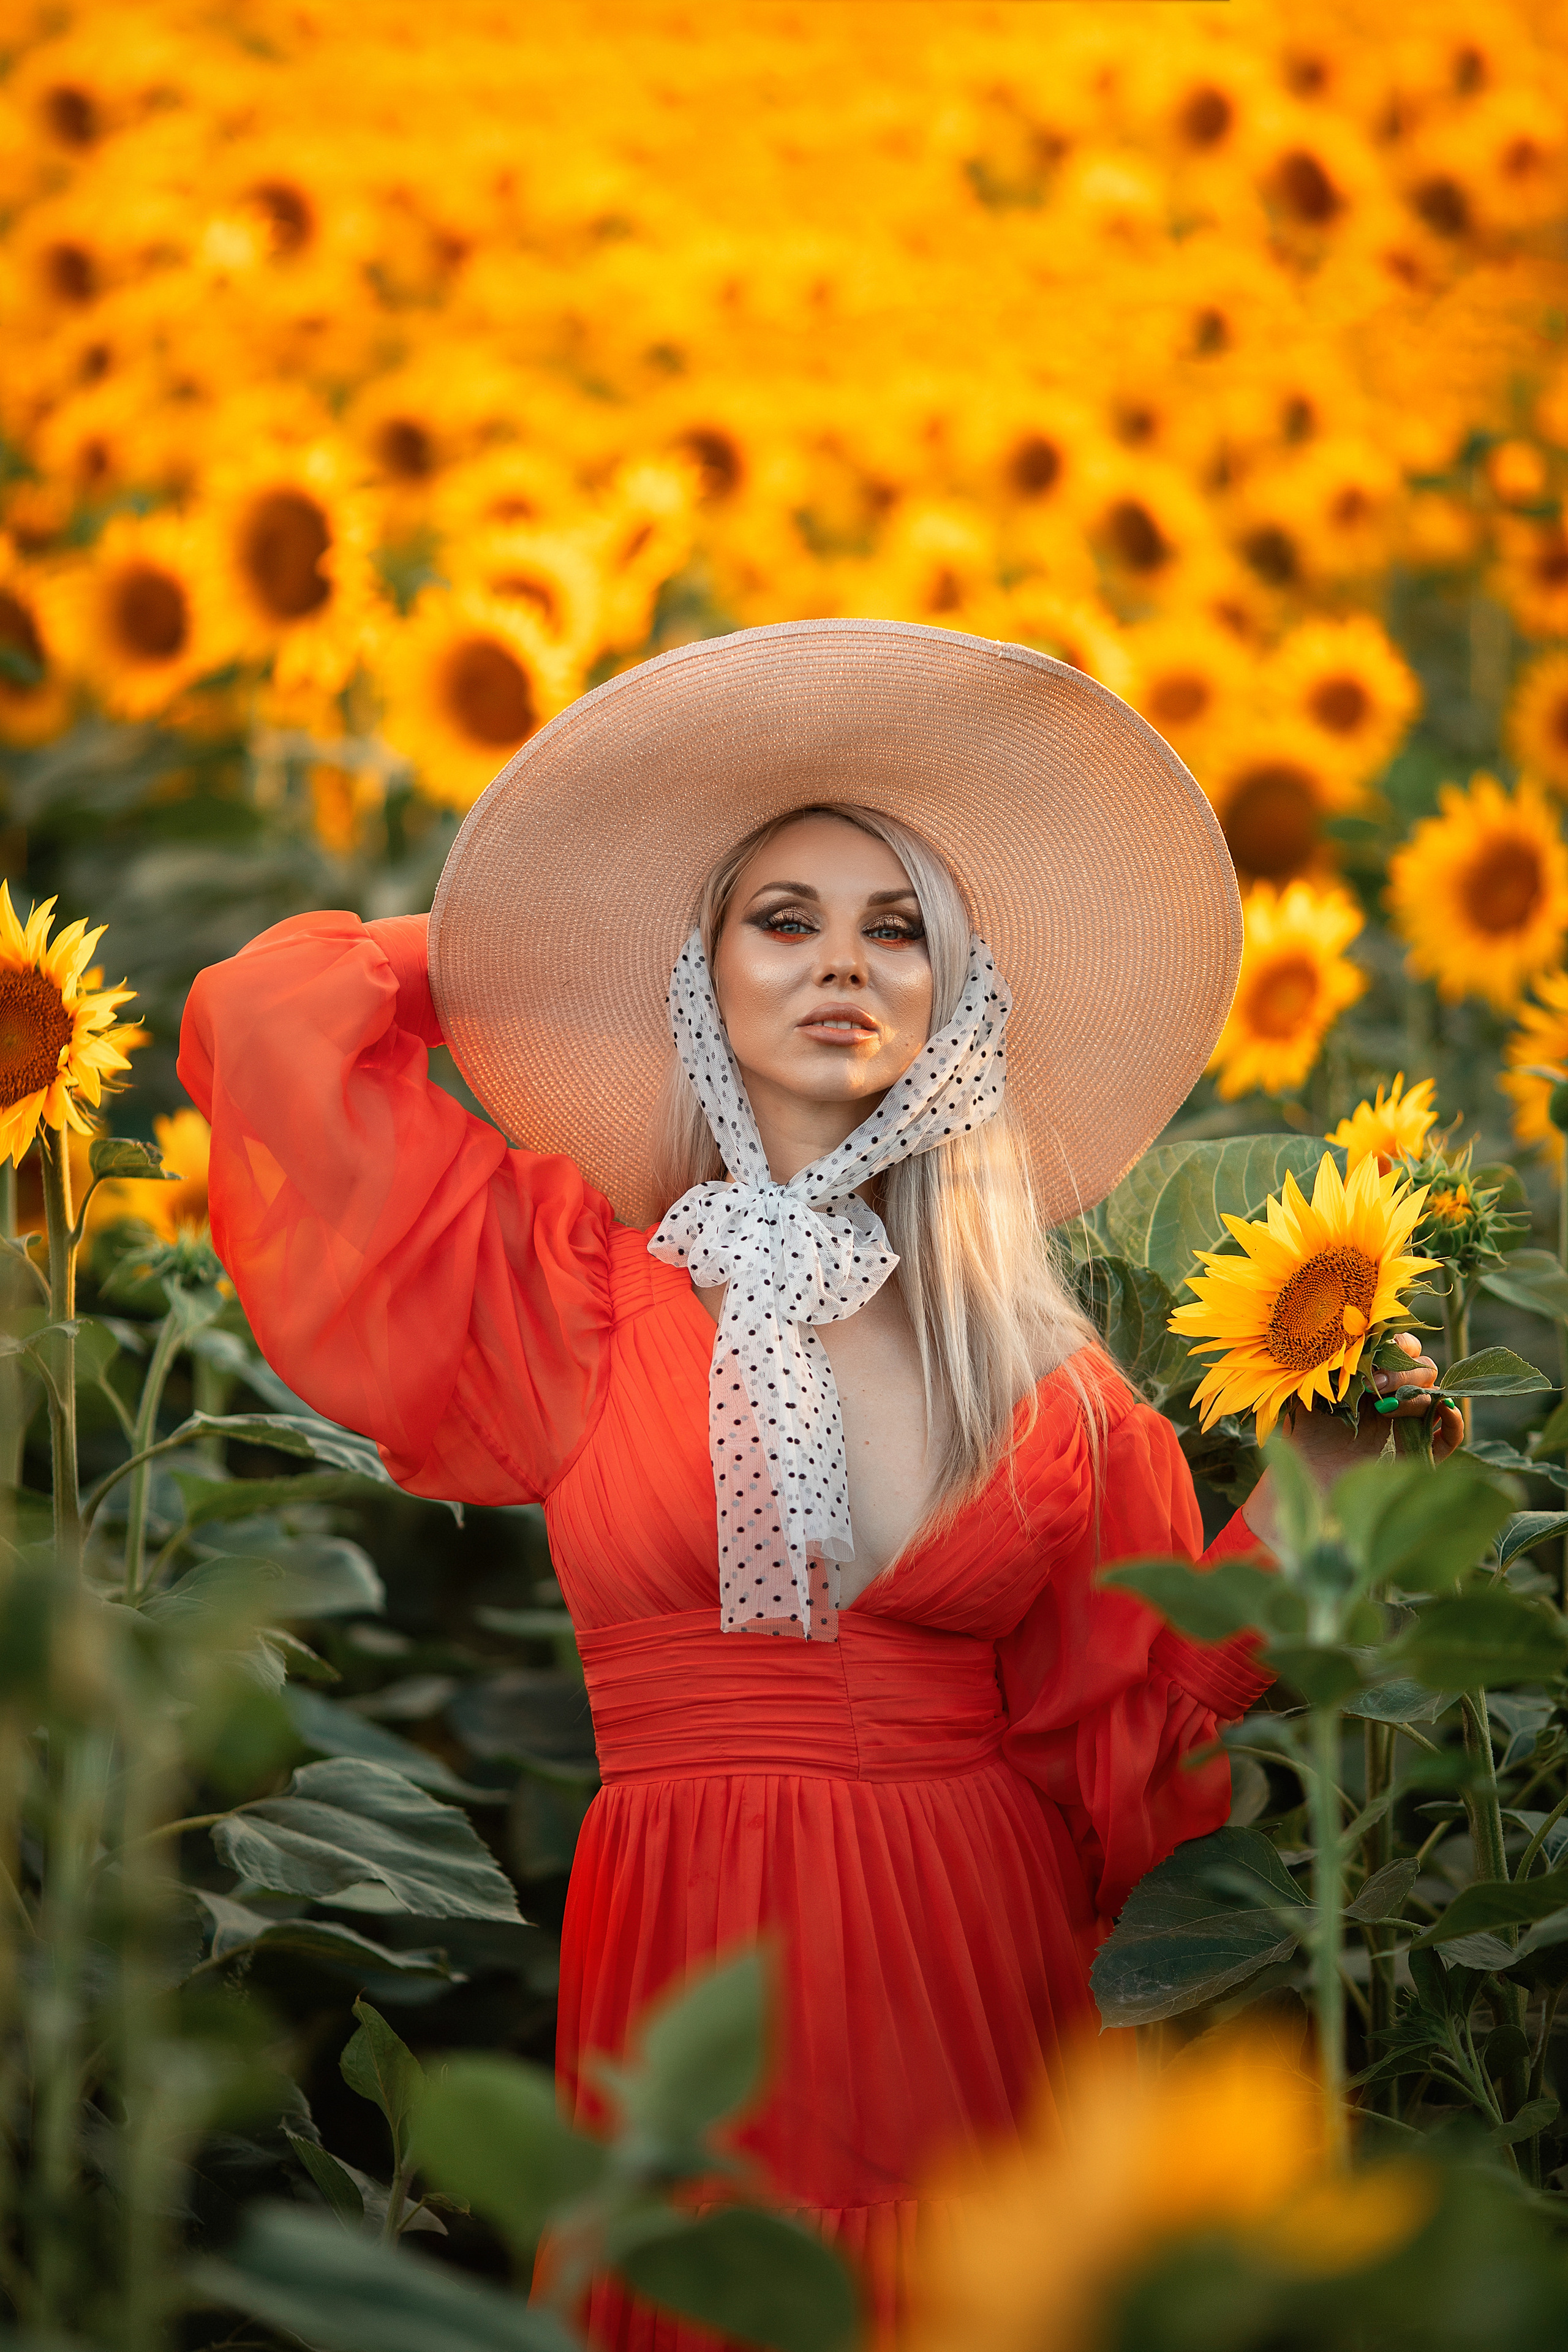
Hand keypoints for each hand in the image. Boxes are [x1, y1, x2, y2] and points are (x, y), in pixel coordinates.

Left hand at [1240, 1333, 1463, 1553]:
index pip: (1399, 1348)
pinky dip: (1454, 1421)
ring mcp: (1407, 1429)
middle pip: (1421, 1368)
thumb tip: (1345, 1337)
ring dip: (1416, 1391)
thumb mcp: (1307, 1398)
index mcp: (1367, 1381)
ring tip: (1383, 1405)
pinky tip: (1444, 1410)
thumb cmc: (1297, 1446)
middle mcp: (1391, 1401)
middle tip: (1372, 1383)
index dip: (1393, 1343)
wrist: (1299, 1494)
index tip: (1367, 1352)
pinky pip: (1449, 1438)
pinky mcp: (1418, 1458)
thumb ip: (1328, 1368)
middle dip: (1401, 1368)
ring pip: (1434, 1396)